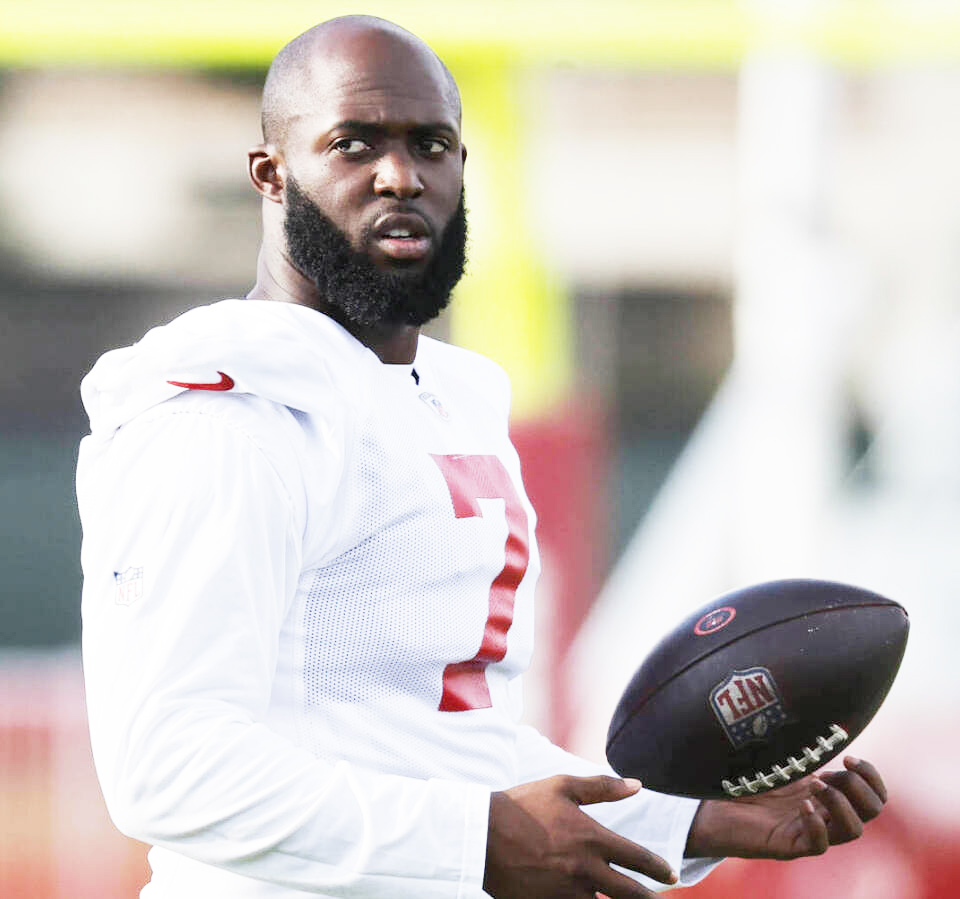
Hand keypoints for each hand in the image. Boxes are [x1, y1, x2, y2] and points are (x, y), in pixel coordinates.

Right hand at [483, 774, 678, 898]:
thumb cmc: (522, 805)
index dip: (659, 869)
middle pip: (630, 894)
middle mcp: (585, 870)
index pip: (637, 858)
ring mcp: (567, 893)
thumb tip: (637, 786)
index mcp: (591, 838)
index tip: (672, 876)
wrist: (481, 835)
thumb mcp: (562, 786)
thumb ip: (602, 787)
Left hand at [684, 756, 886, 859]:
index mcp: (829, 794)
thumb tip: (822, 721)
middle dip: (858, 786)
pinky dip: (817, 825)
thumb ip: (804, 749)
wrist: (717, 809)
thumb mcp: (782, 760)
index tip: (848, 757)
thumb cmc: (748, 783)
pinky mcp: (789, 846)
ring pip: (853, 830)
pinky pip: (818, 845)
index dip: (871, 775)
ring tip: (813, 786)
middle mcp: (826, 814)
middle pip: (873, 811)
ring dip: (840, 804)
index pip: (874, 793)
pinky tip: (802, 806)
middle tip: (826, 774)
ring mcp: (810, 832)